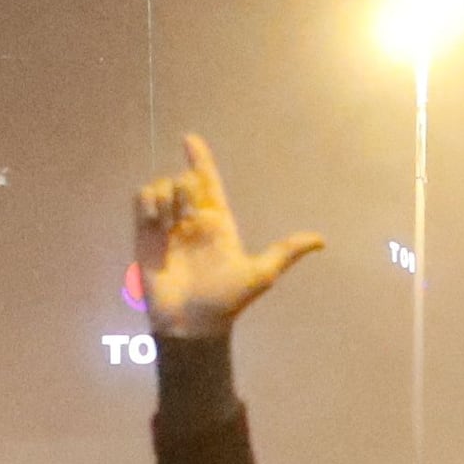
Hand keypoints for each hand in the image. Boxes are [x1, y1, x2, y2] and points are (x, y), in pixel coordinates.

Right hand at [132, 133, 324, 337]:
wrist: (191, 324)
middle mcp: (192, 220)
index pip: (208, 182)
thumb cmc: (226, 301)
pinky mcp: (144, 235)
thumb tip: (321, 240)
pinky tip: (155, 221)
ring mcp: (167, 227)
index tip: (189, 139)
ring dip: (166, 197)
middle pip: (185, 180)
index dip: (200, 159)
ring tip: (168, 224)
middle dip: (185, 187)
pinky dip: (147, 202)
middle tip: (188, 216)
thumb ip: (286, 252)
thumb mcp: (261, 274)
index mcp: (218, 222)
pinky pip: (141, 199)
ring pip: (162, 186)